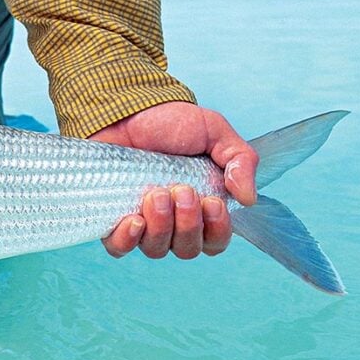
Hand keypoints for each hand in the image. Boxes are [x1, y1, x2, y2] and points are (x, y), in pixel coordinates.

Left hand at [90, 101, 257, 259]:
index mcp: (200, 206)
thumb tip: (248, 198)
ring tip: (157, 194)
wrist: (125, 109)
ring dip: (161, 227)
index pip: (215, 241)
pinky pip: (118, 247)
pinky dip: (128, 241)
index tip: (212, 202)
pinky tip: (134, 220)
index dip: (217, 231)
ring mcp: (141, 220)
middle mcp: (171, 220)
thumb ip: (240, 160)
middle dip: (188, 224)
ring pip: (156, 249)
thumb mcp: (214, 131)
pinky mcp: (111, 217)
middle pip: (187, 249)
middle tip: (181, 190)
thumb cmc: (170, 121)